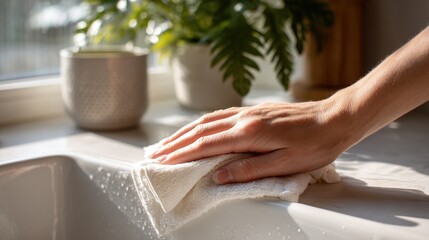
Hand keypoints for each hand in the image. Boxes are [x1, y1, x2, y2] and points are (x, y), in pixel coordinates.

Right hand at [150, 100, 353, 183]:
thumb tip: (218, 176)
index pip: (206, 144)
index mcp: (250, 133)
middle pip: (200, 130)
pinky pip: (219, 115)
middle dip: (175, 142)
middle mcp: (244, 118)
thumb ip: (249, 169)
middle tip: (154, 154)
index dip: (181, 154)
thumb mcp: (285, 164)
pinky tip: (196, 129)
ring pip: (207, 120)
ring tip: (167, 142)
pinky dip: (201, 124)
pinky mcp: (254, 111)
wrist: (335, 117)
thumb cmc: (315, 144)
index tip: (162, 162)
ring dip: (184, 132)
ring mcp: (248, 112)